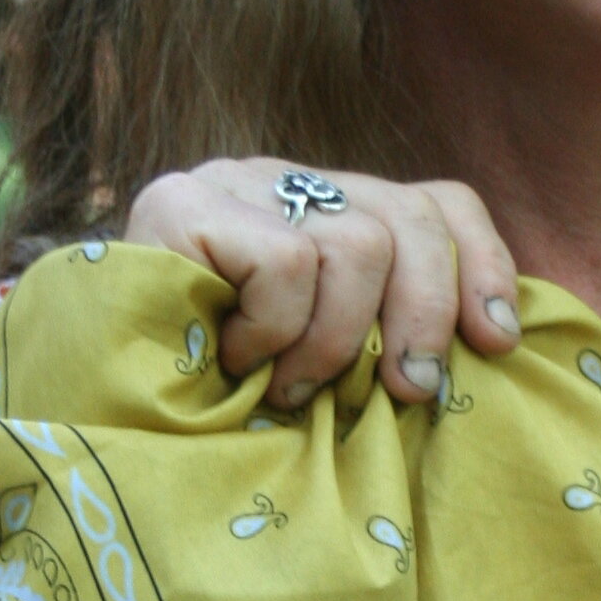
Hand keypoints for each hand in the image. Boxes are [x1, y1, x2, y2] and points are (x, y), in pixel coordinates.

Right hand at [124, 160, 520, 407]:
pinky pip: (289, 264)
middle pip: (411, 216)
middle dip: (426, 317)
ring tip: (285, 388)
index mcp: (329, 210)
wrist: (100, 420)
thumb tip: (500, 338)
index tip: (498, 344)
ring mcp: (230, 183)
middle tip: (405, 397)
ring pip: (358, 244)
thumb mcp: (333, 367)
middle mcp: (284, 179)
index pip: (436, 200)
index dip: (481, 266)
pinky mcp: (179, 203)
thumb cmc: (227, 409)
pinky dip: (275, 331)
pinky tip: (234, 360)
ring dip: (334, 344)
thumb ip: (393, 334)